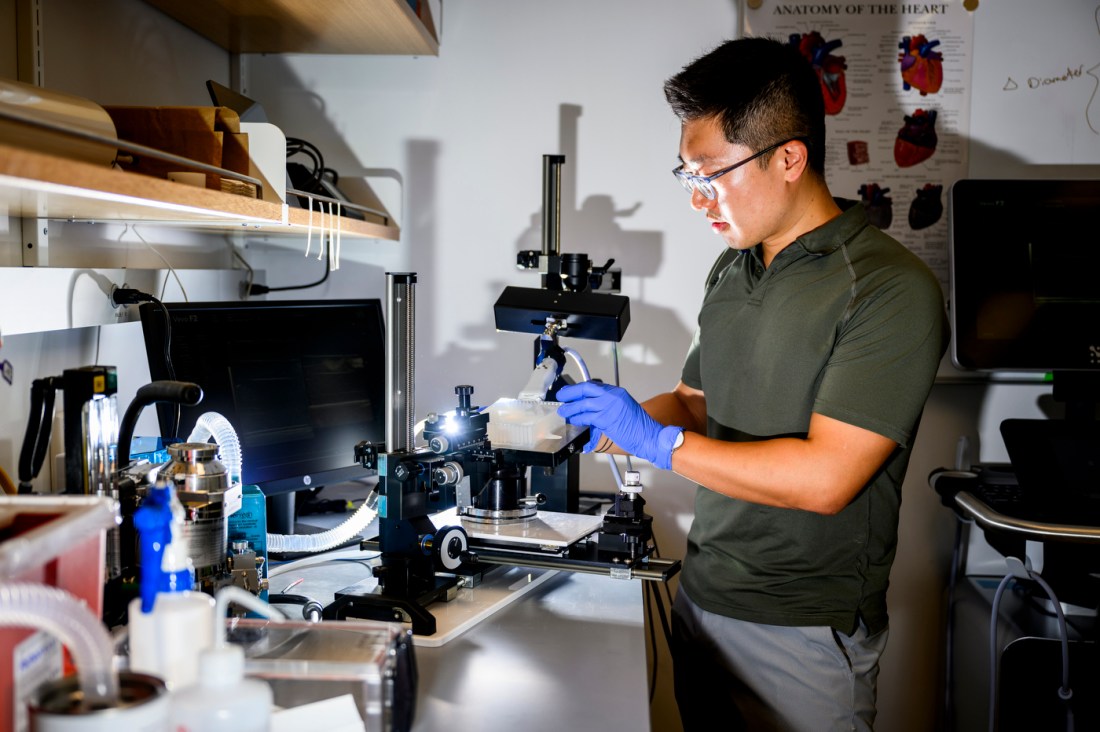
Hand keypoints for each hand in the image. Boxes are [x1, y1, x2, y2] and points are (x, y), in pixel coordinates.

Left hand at [556, 381, 682, 469]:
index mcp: (617, 393)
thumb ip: (608, 406)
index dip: (579, 389)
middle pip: (586, 390)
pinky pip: (587, 417)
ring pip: (584, 404)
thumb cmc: (639, 427)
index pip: (593, 386)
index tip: (570, 392)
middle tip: (561, 397)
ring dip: (571, 408)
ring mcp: (609, 407)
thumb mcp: (624, 409)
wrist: (650, 435)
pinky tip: (573, 420)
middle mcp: (613, 396)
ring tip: (563, 411)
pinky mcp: (606, 419)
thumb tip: (592, 409)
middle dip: (571, 393)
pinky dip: (578, 418)